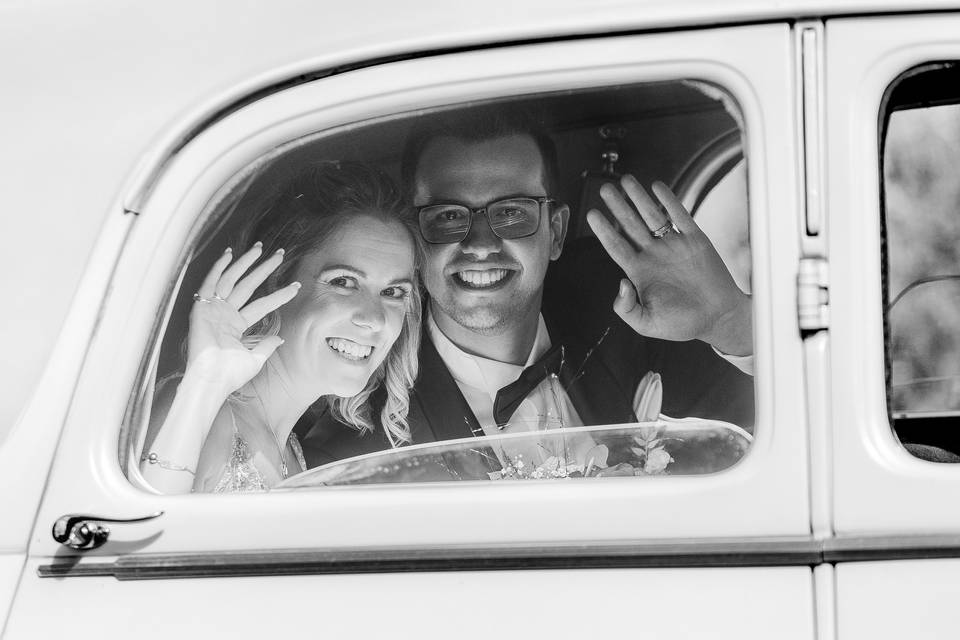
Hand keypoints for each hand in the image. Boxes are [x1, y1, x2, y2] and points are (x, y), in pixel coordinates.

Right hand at [185, 243, 300, 394]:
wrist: (212, 379)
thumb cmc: (230, 374)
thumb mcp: (255, 359)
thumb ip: (267, 346)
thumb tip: (280, 338)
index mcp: (236, 325)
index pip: (262, 304)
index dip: (280, 295)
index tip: (296, 286)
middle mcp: (225, 313)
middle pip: (248, 285)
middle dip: (263, 268)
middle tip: (279, 254)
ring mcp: (214, 309)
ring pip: (232, 279)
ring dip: (245, 263)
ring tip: (260, 248)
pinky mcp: (202, 307)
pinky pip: (210, 283)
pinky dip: (218, 268)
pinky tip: (230, 254)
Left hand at [586, 175, 751, 355]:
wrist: (718, 318)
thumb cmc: (682, 324)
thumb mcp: (647, 324)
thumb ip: (627, 308)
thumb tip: (620, 283)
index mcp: (639, 272)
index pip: (616, 246)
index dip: (603, 231)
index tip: (592, 214)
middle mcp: (653, 255)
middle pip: (630, 225)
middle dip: (617, 207)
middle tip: (605, 189)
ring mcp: (673, 245)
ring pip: (651, 216)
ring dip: (638, 198)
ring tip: (626, 180)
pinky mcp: (694, 240)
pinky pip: (679, 215)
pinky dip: (669, 200)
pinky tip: (657, 187)